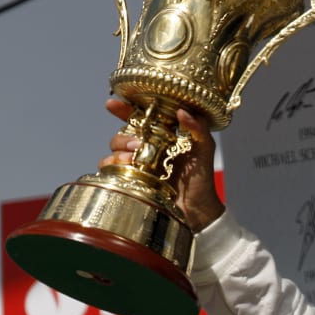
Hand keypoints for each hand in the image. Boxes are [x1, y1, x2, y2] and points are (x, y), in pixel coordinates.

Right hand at [100, 98, 225, 231]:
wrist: (197, 209)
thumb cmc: (201, 178)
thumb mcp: (204, 149)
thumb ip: (198, 127)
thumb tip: (181, 111)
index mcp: (160, 136)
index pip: (138, 118)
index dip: (123, 110)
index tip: (111, 104)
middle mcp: (145, 149)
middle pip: (122, 136)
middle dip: (124, 137)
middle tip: (137, 145)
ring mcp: (136, 166)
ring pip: (114, 152)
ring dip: (118, 152)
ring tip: (133, 159)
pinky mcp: (130, 182)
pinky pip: (109, 171)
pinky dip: (111, 166)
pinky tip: (126, 169)